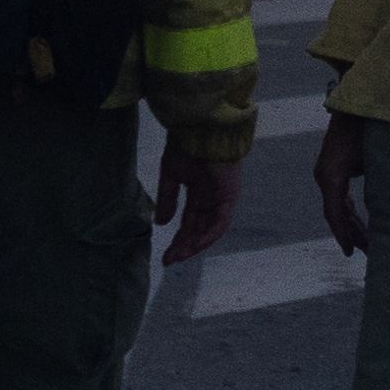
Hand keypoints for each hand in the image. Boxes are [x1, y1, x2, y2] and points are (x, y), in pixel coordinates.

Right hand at [155, 133, 243, 264]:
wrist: (200, 128)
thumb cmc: (186, 145)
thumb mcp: (171, 175)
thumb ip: (167, 199)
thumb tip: (160, 223)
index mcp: (198, 192)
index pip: (189, 222)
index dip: (178, 239)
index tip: (165, 255)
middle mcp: (211, 198)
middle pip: (199, 229)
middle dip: (185, 246)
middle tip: (170, 260)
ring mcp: (221, 198)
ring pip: (209, 229)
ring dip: (195, 244)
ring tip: (179, 256)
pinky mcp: (229, 195)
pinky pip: (220, 222)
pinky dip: (208, 235)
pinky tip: (195, 244)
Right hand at [314, 114, 373, 257]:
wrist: (355, 102)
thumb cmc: (368, 128)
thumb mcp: (374, 158)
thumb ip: (377, 186)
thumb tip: (385, 213)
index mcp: (331, 175)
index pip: (335, 212)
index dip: (343, 234)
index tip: (350, 252)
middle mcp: (324, 175)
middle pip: (336, 213)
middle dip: (351, 234)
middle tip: (365, 254)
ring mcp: (326, 172)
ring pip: (338, 206)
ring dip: (351, 224)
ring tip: (366, 244)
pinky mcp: (333, 169)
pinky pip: (340, 196)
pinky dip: (349, 211)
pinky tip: (360, 223)